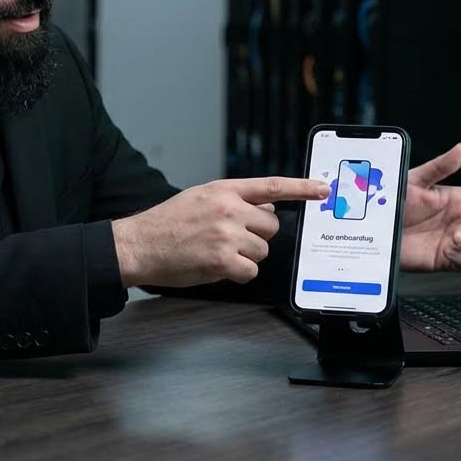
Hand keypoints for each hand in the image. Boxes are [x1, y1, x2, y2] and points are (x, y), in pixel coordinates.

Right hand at [113, 177, 331, 287]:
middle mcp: (228, 209)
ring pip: (262, 251)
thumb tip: (267, 207)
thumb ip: (234, 200)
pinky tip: (215, 266)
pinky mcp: (223, 261)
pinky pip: (250, 271)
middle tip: (231, 239)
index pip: (272, 186)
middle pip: (271, 226)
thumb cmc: (166, 223)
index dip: (302, 188)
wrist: (138, 244)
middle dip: (257, 236)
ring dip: (245, 256)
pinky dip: (237, 273)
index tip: (323, 189)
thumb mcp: (200, 198)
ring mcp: (227, 235)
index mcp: (224, 190)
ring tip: (216, 252)